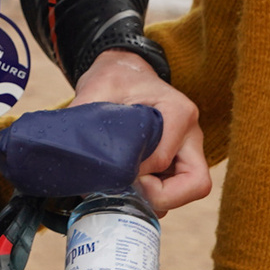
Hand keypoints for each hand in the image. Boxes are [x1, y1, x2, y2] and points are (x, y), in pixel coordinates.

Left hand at [71, 48, 211, 212]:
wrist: (125, 71)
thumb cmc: (115, 79)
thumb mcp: (97, 90)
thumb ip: (85, 117)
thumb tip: (73, 159)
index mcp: (178, 111)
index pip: (162, 160)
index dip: (135, 175)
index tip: (112, 173)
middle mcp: (191, 133)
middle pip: (196, 183)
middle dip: (161, 197)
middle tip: (129, 190)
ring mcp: (189, 149)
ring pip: (191, 190)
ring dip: (159, 198)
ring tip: (125, 188)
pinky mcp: (182, 160)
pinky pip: (179, 189)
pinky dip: (157, 196)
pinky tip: (130, 185)